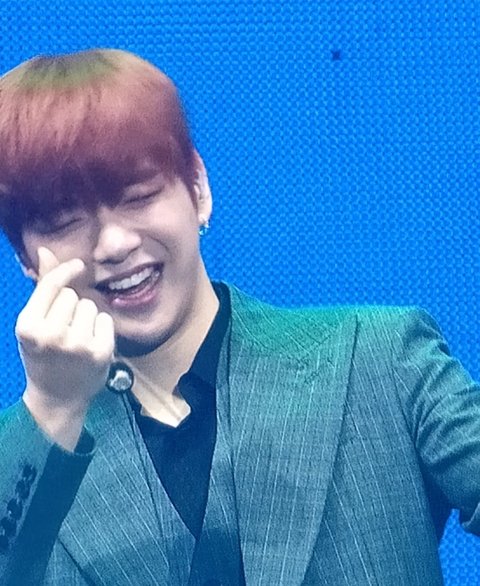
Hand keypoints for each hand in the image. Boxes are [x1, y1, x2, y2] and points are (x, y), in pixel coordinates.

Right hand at [18, 247, 114, 448]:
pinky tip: (91, 345)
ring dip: (88, 318)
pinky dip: (102, 329)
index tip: (78, 266)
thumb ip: (43, 288)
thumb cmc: (43, 355)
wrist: (56, 398)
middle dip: (72, 307)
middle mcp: (51, 335)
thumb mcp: (34, 324)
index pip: (51, 285)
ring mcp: (77, 345)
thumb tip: (46, 251)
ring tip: (77, 339)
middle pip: (73, 296)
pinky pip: (106, 320)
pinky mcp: (100, 352)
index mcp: (28, 326)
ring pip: (91, 307)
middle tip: (65, 330)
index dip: (66, 271)